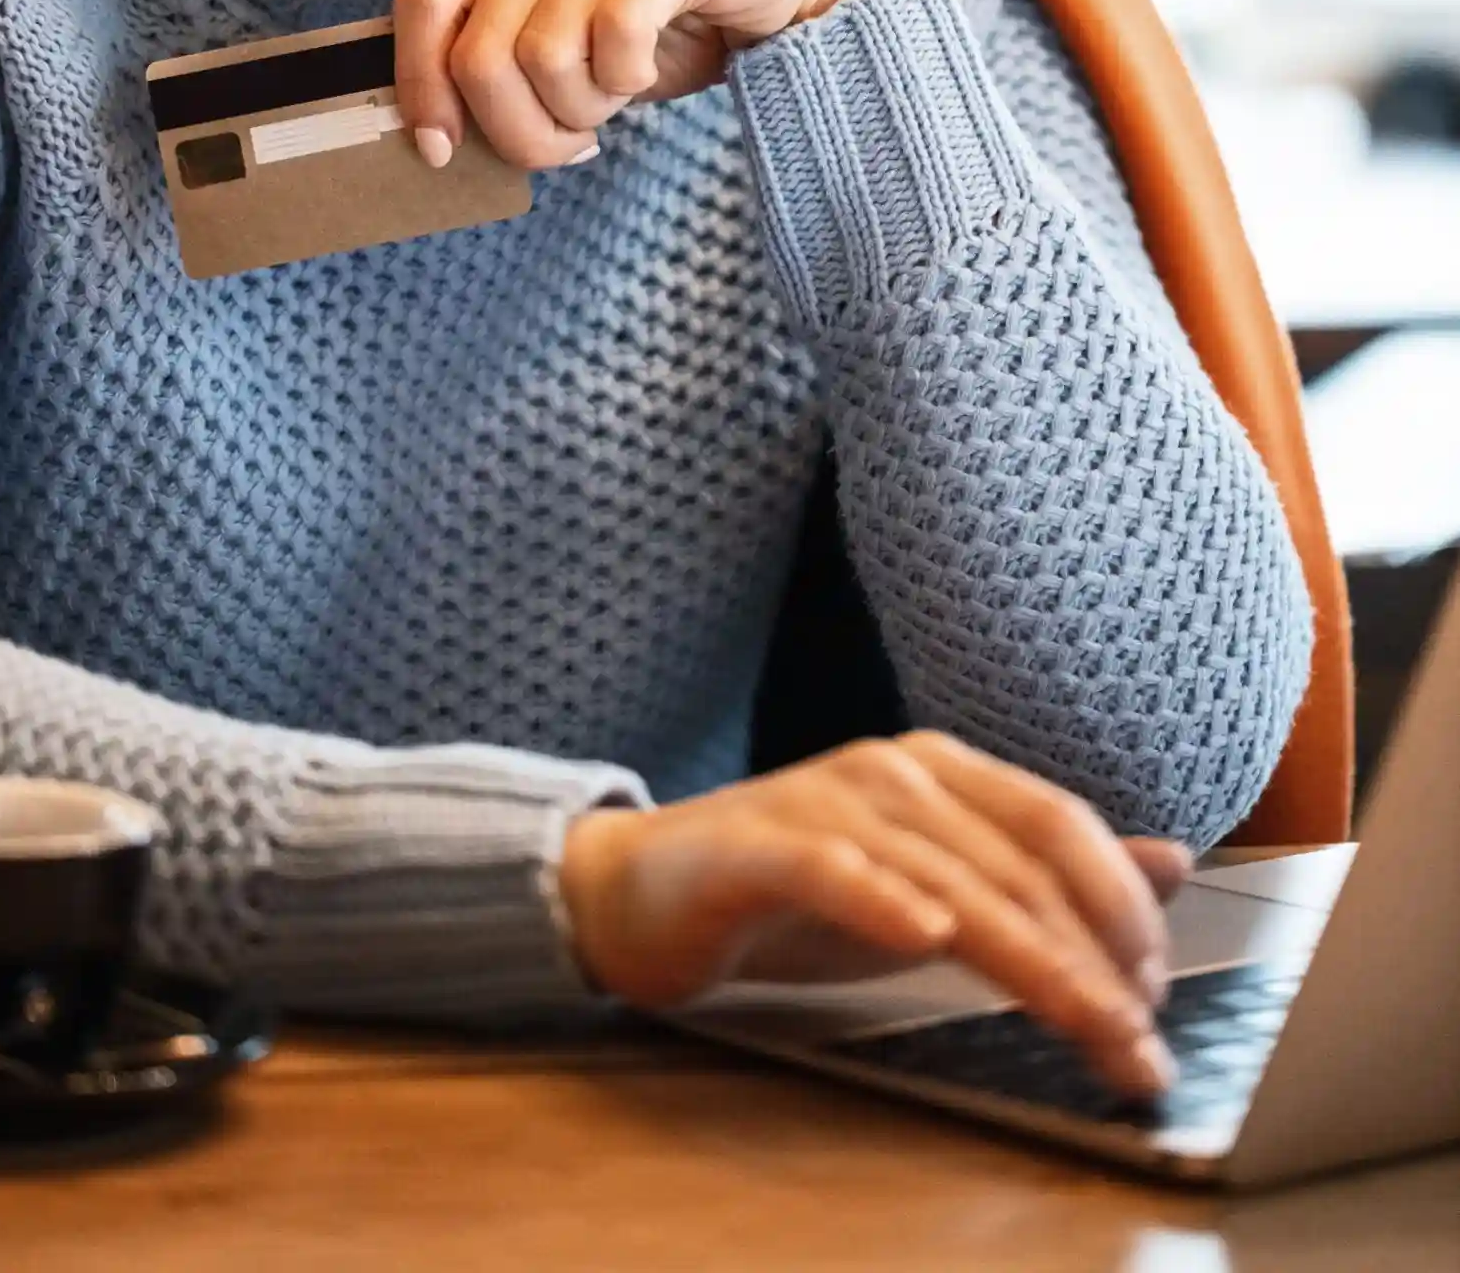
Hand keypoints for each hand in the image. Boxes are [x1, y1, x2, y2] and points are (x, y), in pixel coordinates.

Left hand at [393, 0, 900, 168]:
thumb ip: (505, 66)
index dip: (420, 80)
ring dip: (581, 109)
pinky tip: (650, 72)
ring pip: (545, 56)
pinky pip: (617, 36)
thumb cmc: (667, 22)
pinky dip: (630, 80)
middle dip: (520, 129)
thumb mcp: (570, 44)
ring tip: (616, 97)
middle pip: (481, 52)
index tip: (441, 149)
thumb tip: (437, 139)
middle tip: (571, 142)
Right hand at [559, 733, 1192, 1098]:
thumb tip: (1174, 861)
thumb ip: (1043, 875)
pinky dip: (879, 897)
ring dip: (1029, 959)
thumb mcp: (936, 885)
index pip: (1058, 827)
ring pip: (948, 878)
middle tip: (1140, 1043)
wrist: (640, 889)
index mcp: (942, 771)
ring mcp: (822, 801)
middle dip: (1095, 957)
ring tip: (1085, 1025)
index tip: (1158, 1000)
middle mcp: (892, 771)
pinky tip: (922, 935)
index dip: (1121, 907)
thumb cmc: (797, 893)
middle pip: (1018, 861)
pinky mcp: (755, 846)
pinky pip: (827, 867)